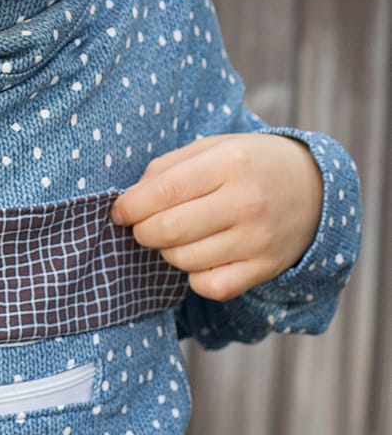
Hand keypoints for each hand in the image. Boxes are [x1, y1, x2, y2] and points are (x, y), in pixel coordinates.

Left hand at [110, 133, 323, 301]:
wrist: (314, 188)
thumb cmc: (249, 165)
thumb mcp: (213, 148)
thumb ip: (167, 168)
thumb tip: (129, 201)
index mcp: (231, 162)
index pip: (162, 192)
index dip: (129, 207)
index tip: (119, 211)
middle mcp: (247, 202)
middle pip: (168, 230)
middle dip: (142, 231)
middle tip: (145, 225)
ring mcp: (259, 240)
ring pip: (184, 260)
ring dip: (168, 251)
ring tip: (180, 235)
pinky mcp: (265, 268)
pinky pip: (209, 287)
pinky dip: (195, 276)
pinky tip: (203, 256)